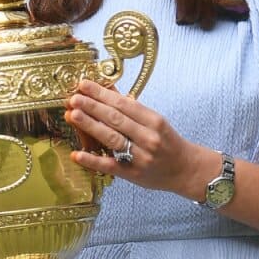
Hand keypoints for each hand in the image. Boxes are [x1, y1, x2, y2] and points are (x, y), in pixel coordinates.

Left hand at [65, 79, 204, 196]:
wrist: (186, 169)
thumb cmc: (168, 142)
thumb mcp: (156, 122)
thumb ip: (132, 109)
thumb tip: (107, 90)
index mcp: (155, 121)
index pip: (124, 104)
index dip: (103, 94)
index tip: (85, 85)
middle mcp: (148, 137)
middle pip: (116, 119)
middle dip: (93, 107)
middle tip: (74, 98)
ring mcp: (141, 156)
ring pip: (112, 138)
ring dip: (91, 126)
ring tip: (73, 115)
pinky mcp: (133, 174)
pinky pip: (110, 166)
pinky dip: (92, 160)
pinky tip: (77, 154)